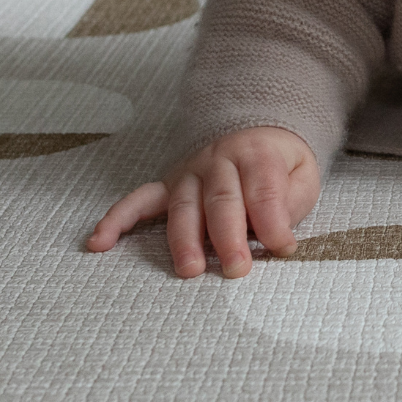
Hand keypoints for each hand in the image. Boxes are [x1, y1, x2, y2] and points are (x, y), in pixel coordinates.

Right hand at [86, 127, 319, 278]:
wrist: (254, 130)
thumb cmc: (280, 166)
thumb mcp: (302, 174)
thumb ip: (292, 200)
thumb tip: (277, 232)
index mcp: (257, 155)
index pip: (263, 191)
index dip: (274, 221)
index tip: (283, 248)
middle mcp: (218, 161)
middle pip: (221, 201)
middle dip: (229, 237)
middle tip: (236, 269)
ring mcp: (188, 173)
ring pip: (183, 207)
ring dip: (185, 240)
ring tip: (189, 270)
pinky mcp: (167, 186)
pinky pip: (138, 201)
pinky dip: (117, 220)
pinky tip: (100, 242)